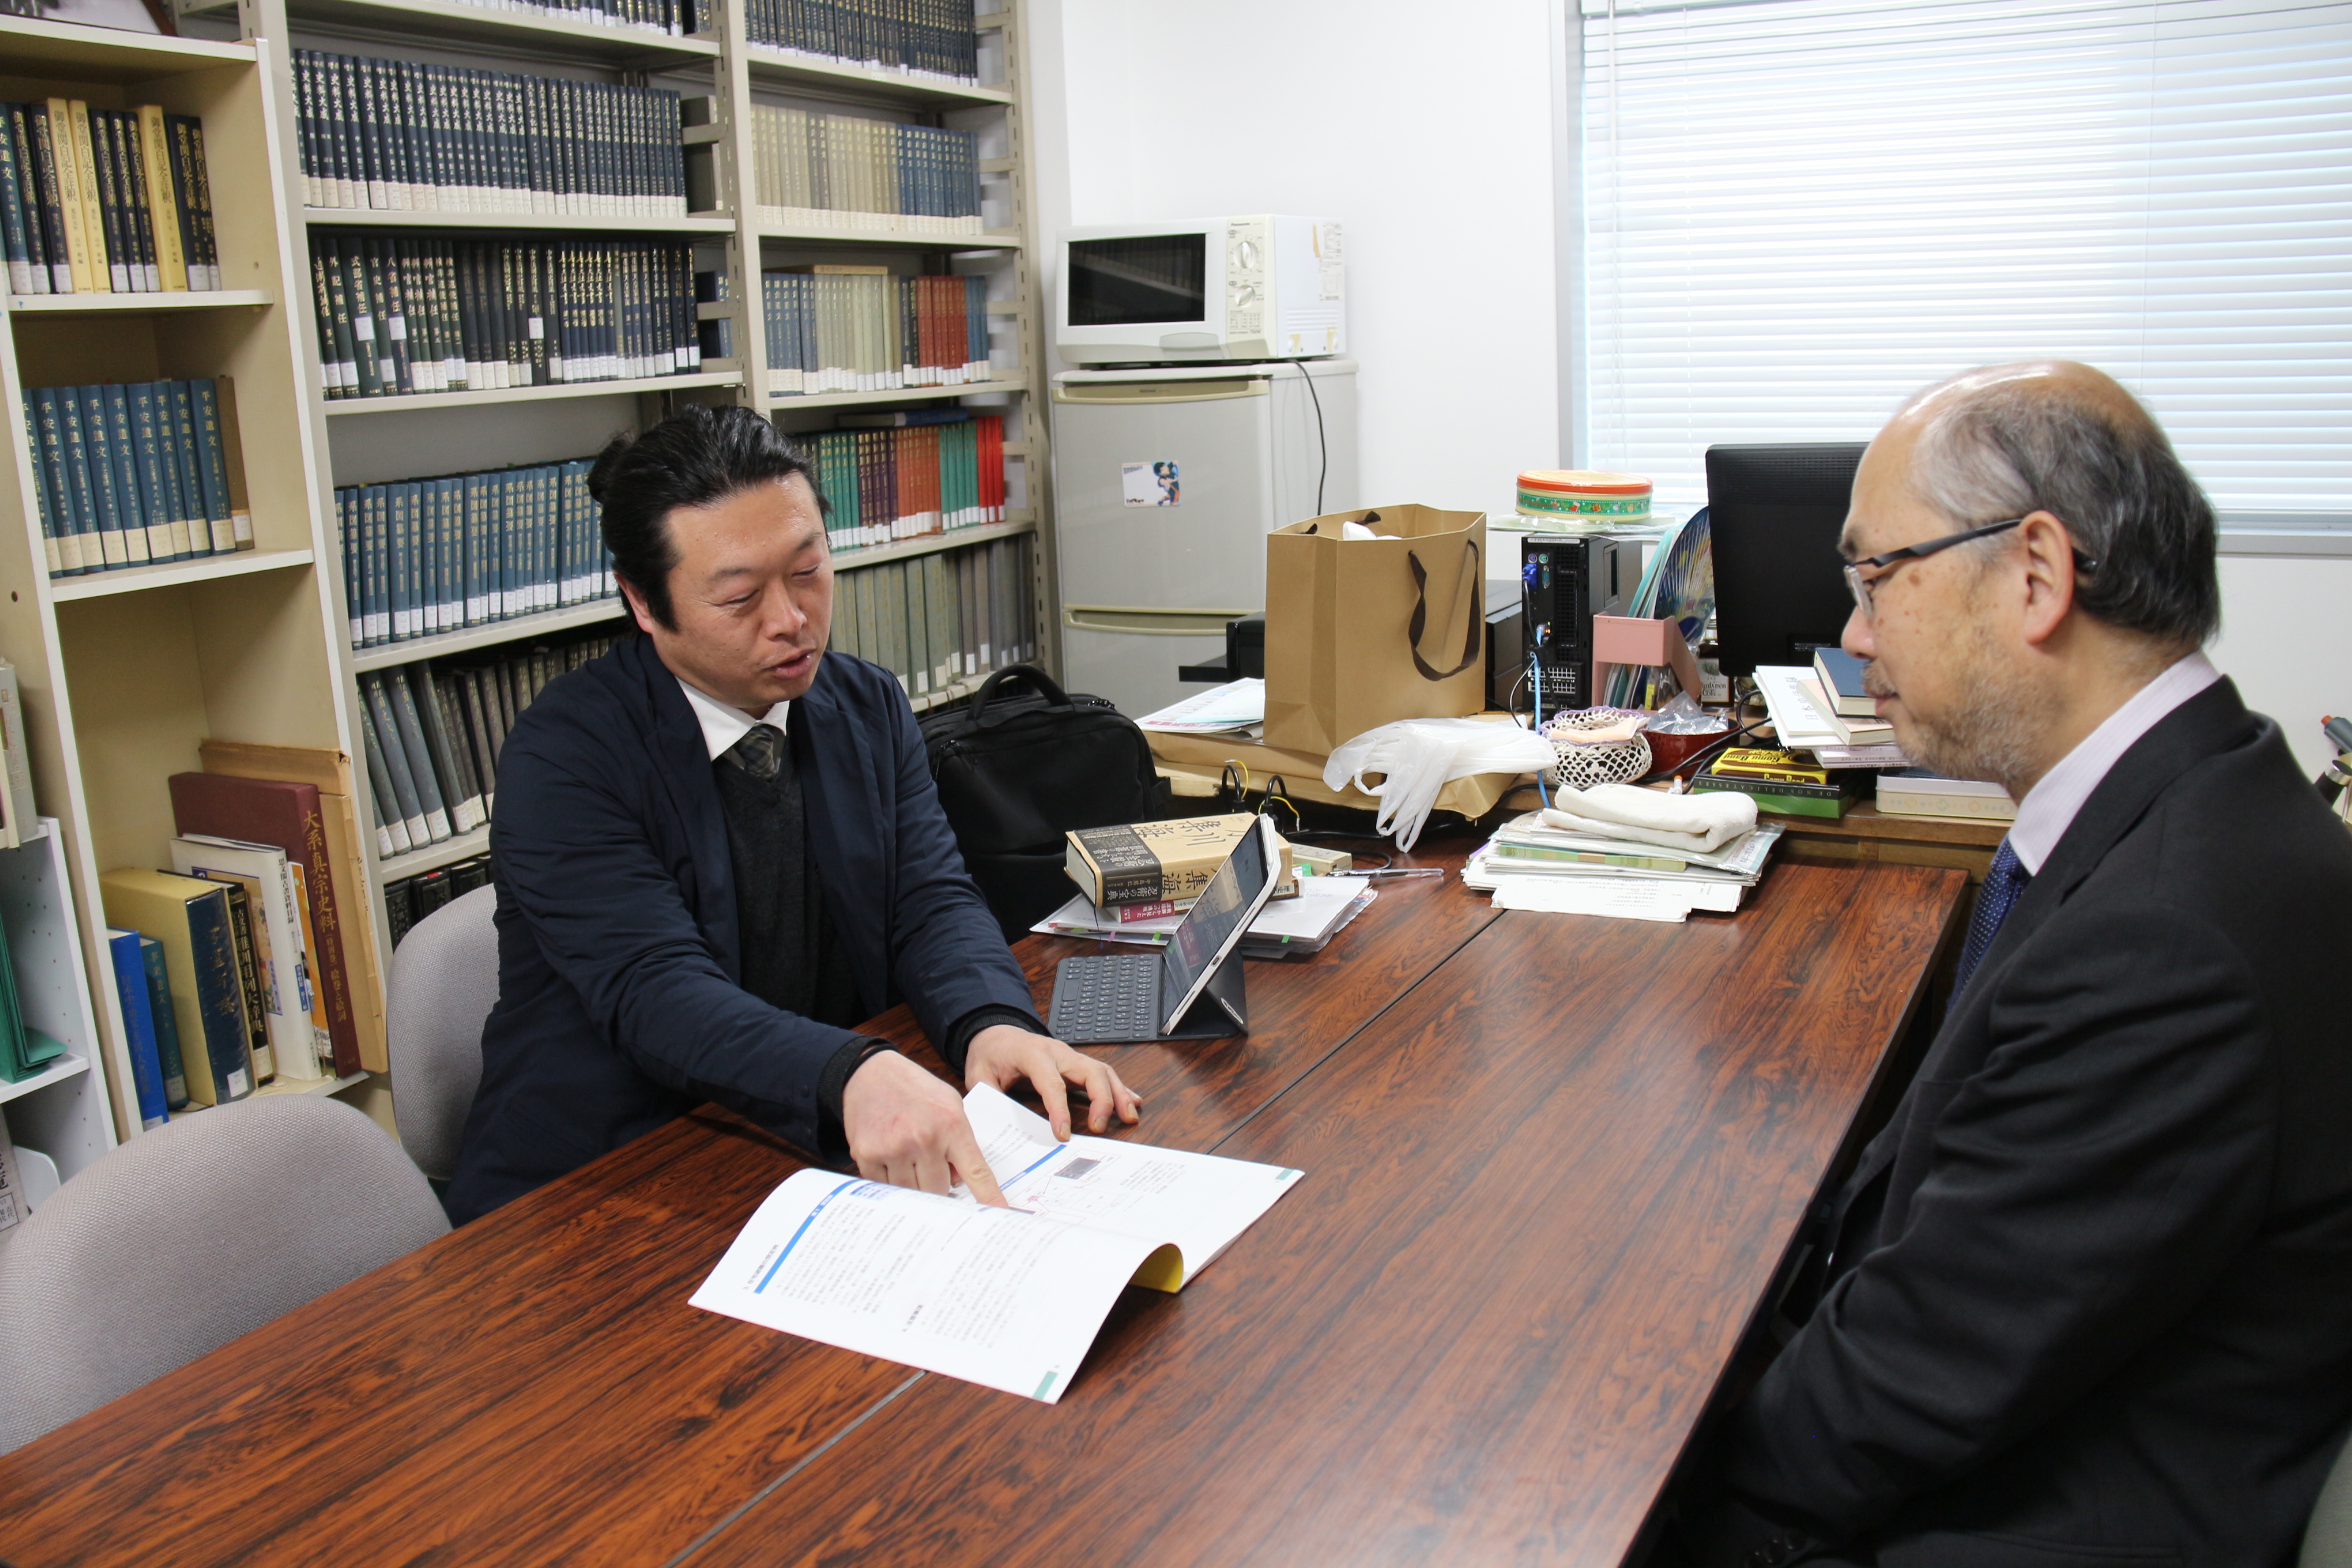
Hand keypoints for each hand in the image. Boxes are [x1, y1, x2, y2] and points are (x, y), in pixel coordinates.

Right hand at [840, 1049, 1006, 1205]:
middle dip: (939, 1184)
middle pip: (940, 1190)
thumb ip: (960, 1141)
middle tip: (930, 1165)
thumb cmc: (915, 1090)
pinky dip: (890, 1181)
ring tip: (909, 1157)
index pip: (976, 1170)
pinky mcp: (867, 1155)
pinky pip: (885, 1188)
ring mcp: (894, 1149)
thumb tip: (961, 1181)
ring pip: (912, 1193)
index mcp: (951, 1125)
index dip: (988, 1196)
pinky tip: (890, 1158)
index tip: (1000, 1215)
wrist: (869, 1073)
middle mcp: (924, 1138)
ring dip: (914, 1184)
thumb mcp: (949, 1105)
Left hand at [964, 1024, 1142, 1139]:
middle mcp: (1058, 1052)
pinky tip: (1133, 1103)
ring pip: (1102, 1071)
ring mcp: (1071, 1057)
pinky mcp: (1077, 1064)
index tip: (1063, 1134)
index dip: (1059, 1109)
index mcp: (1033, 1054)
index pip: (1052, 1083)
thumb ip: (987, 1096)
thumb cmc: (990, 1054)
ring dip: (1119, 1094)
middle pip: (1089, 1071)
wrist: (997, 1034)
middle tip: (1100, 1127)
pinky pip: (1104, 1074)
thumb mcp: (978, 1074)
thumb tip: (996, 1124)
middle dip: (1100, 1099)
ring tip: (1129, 1117)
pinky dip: (1120, 1088)